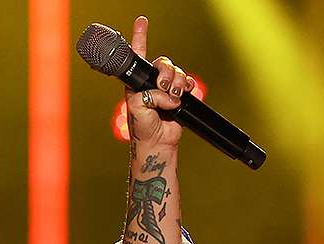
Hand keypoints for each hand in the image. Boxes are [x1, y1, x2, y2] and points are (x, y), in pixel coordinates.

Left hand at [124, 15, 199, 148]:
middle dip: (166, 72)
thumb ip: (148, 94)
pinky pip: (186, 81)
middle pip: (163, 62)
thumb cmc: (142, 127)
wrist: (157, 142)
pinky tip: (183, 93)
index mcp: (137, 82)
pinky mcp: (179, 95)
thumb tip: (166, 93)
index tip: (142, 21)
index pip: (138, 55)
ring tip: (173, 97)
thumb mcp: (137, 107)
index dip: (140, 37)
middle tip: (164, 87)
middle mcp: (152, 82)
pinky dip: (187, 86)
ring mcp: (166, 88)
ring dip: (177, 82)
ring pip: (176, 71)